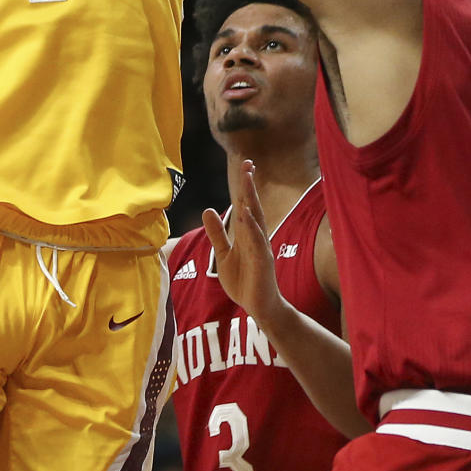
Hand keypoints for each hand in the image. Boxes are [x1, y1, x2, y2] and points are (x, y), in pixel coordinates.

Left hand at [202, 162, 283, 328]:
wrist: (259, 306)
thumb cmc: (244, 280)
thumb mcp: (223, 254)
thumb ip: (217, 233)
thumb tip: (207, 210)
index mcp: (246, 234)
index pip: (245, 205)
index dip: (244, 186)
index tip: (245, 165)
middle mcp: (255, 237)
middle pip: (252, 206)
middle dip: (249, 186)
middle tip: (248, 164)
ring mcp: (260, 249)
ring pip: (255, 221)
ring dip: (251, 201)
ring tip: (247, 182)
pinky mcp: (262, 262)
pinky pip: (257, 243)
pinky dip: (253, 229)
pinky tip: (247, 217)